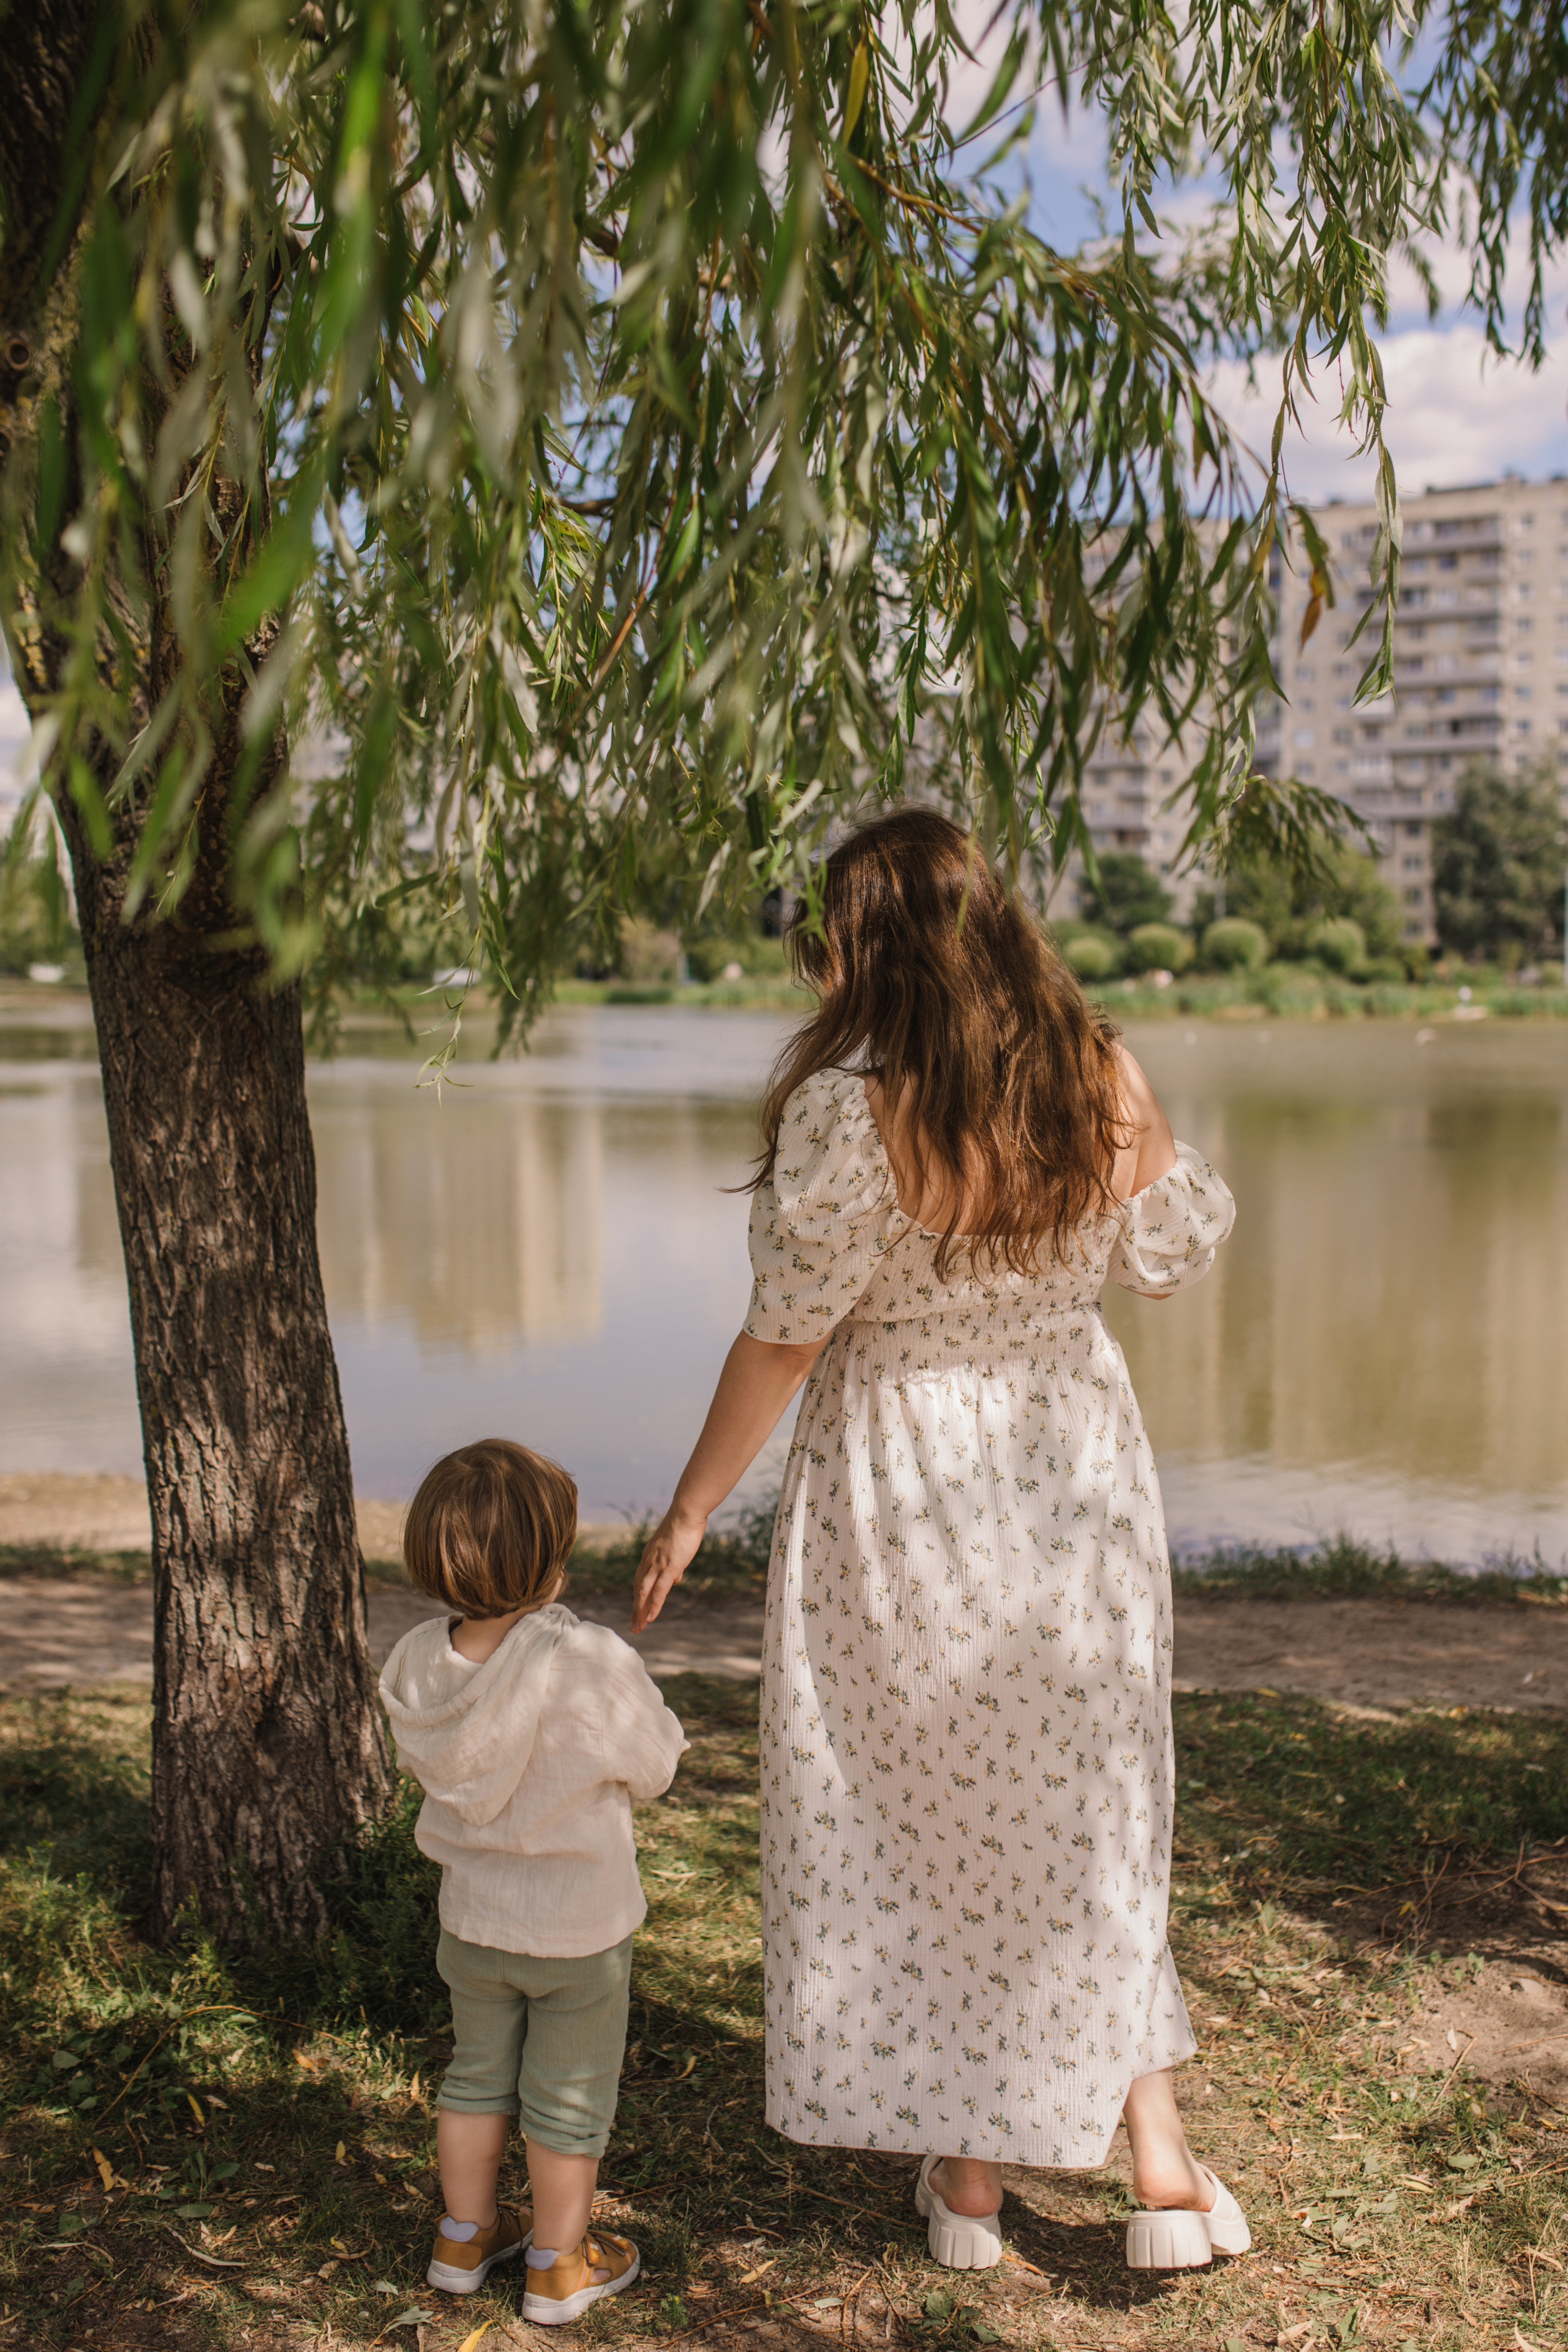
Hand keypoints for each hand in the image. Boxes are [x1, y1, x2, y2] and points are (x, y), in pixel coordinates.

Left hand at [631, 1504, 706, 1631]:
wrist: (686, 1512)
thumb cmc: (684, 1526)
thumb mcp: (675, 1546)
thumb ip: (674, 1563)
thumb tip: (676, 1578)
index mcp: (649, 1555)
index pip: (639, 1580)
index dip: (637, 1597)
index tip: (636, 1611)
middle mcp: (648, 1561)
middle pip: (637, 1589)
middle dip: (635, 1609)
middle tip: (634, 1626)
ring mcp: (658, 1565)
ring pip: (643, 1592)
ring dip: (640, 1611)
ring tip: (639, 1627)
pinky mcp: (669, 1567)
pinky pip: (659, 1590)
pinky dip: (653, 1605)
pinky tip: (650, 1618)